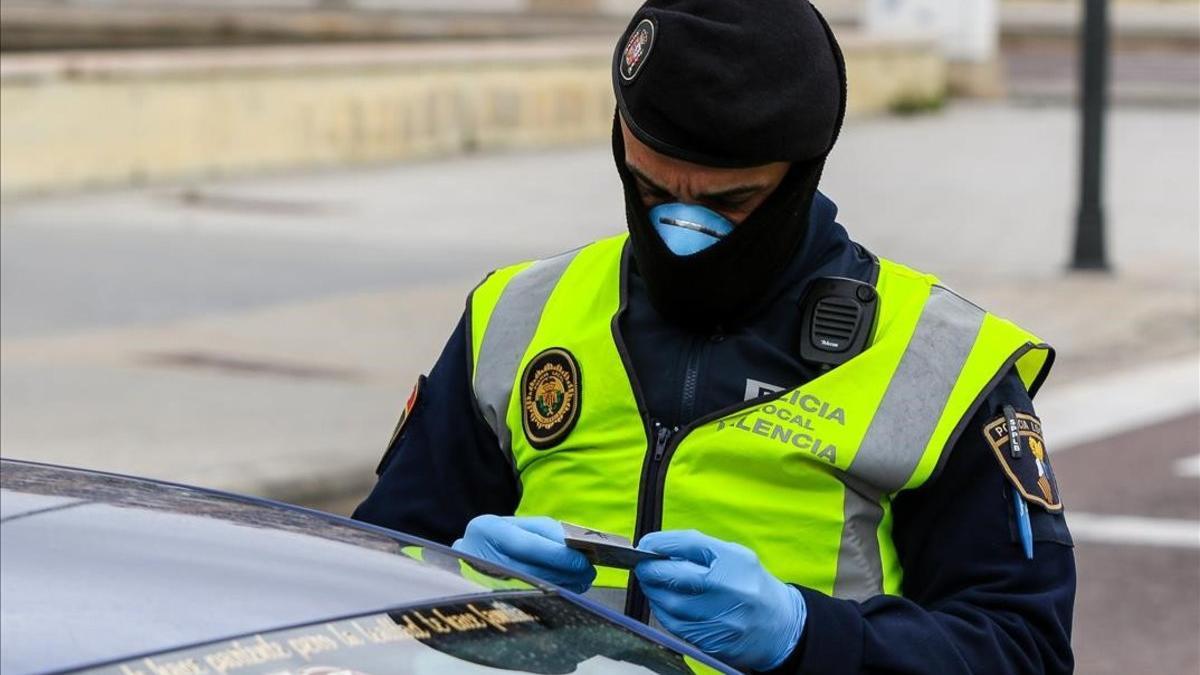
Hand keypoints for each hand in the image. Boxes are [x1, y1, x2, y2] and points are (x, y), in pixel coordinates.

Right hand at [452, 515, 595, 592]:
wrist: (465, 559)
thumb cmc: (498, 540)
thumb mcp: (515, 527)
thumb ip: (544, 534)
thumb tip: (574, 550)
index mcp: (486, 530)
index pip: (527, 545)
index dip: (559, 555)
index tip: (583, 561)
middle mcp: (476, 555)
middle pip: (530, 570)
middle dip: (564, 572)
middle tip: (588, 572)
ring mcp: (477, 581)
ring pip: (529, 588)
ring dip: (561, 586)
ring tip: (581, 581)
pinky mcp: (485, 601)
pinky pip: (524, 600)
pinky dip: (549, 595)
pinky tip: (565, 590)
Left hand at [635, 530, 805, 671]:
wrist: (781, 627)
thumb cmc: (752, 585)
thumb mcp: (735, 556)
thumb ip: (699, 550)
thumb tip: (659, 548)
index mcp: (734, 560)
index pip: (687, 544)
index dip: (659, 543)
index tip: (645, 544)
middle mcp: (727, 588)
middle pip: (673, 576)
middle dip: (650, 569)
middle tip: (642, 566)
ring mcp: (719, 618)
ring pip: (669, 604)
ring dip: (653, 592)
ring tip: (651, 583)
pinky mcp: (711, 640)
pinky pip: (675, 625)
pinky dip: (663, 612)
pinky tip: (663, 603)